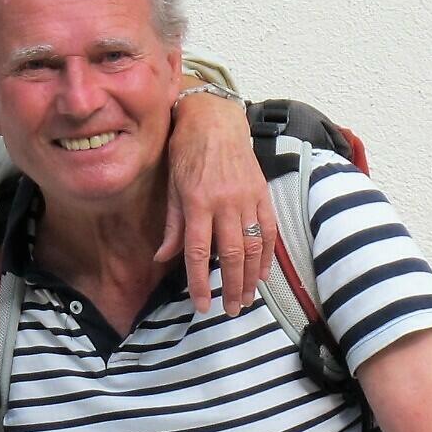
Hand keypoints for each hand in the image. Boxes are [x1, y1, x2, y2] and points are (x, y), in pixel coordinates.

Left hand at [158, 91, 280, 316]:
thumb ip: (172, 226)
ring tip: (247, 299)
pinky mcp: (262, 193)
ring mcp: (247, 198)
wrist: (215, 120)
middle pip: (232, 254)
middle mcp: (225, 202)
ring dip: (251, 276)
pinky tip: (263, 272)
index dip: (201, 283)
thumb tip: (161, 258)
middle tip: (232, 310)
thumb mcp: (171, 188)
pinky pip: (269, 229)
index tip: (202, 305)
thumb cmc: (186, 152)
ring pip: (254, 245)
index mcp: (198, 202)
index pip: (198, 252)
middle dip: (232, 287)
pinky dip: (268, 254)